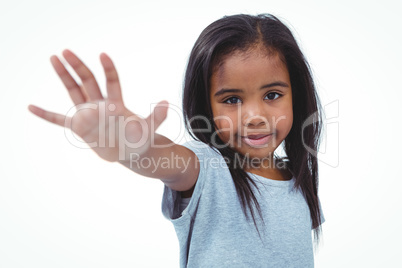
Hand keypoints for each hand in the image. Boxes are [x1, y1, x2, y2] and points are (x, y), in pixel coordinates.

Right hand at [28, 49, 168, 161]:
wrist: (132, 154)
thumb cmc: (141, 140)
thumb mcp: (149, 129)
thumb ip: (157, 116)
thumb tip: (165, 102)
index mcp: (116, 103)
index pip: (110, 81)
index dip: (108, 68)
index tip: (103, 55)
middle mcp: (101, 105)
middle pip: (87, 81)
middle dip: (78, 66)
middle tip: (66, 50)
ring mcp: (89, 115)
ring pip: (74, 91)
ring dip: (64, 76)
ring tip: (54, 58)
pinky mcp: (80, 128)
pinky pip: (60, 120)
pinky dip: (46, 115)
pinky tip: (31, 107)